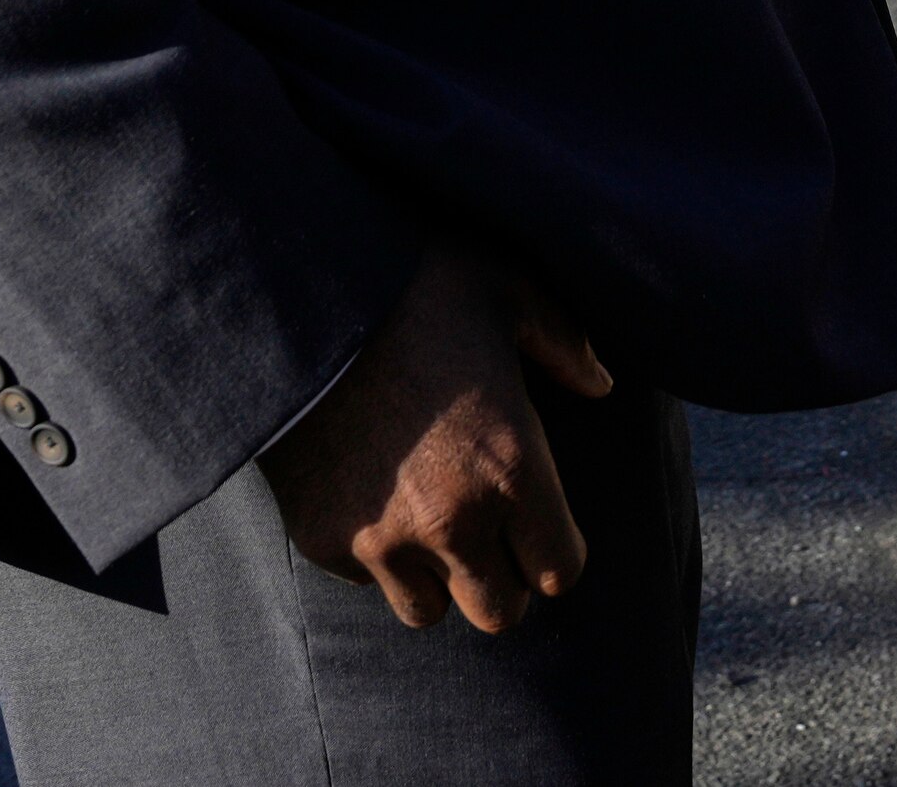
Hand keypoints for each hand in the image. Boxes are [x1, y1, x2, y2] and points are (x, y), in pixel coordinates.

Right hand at [262, 242, 613, 633]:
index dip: (555, 549)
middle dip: (502, 579)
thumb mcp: (508, 289)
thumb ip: (564, 342)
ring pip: (427, 610)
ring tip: (428, 520)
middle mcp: (453, 520)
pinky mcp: (322, 539)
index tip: (539, 523)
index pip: (561, 569)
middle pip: (499, 613)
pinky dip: (373, 554)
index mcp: (512, 468)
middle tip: (487, 531)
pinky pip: (364, 578)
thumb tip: (599, 383)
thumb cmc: (415, 283)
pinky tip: (371, 494)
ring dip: (435, 578)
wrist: (297, 298)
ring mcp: (381, 538)